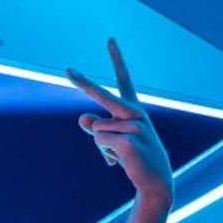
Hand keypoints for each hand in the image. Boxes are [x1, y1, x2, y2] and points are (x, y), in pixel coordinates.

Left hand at [66, 39, 173, 206]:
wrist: (155, 182)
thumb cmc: (134, 159)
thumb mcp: (113, 141)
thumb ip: (97, 127)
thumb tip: (82, 118)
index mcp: (133, 109)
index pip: (124, 80)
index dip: (117, 59)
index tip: (110, 40)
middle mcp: (136, 113)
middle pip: (102, 95)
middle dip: (83, 83)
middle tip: (66, 70)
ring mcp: (135, 125)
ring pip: (96, 130)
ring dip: (102, 146)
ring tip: (122, 155)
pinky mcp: (129, 140)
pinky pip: (100, 141)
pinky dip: (105, 153)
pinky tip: (122, 161)